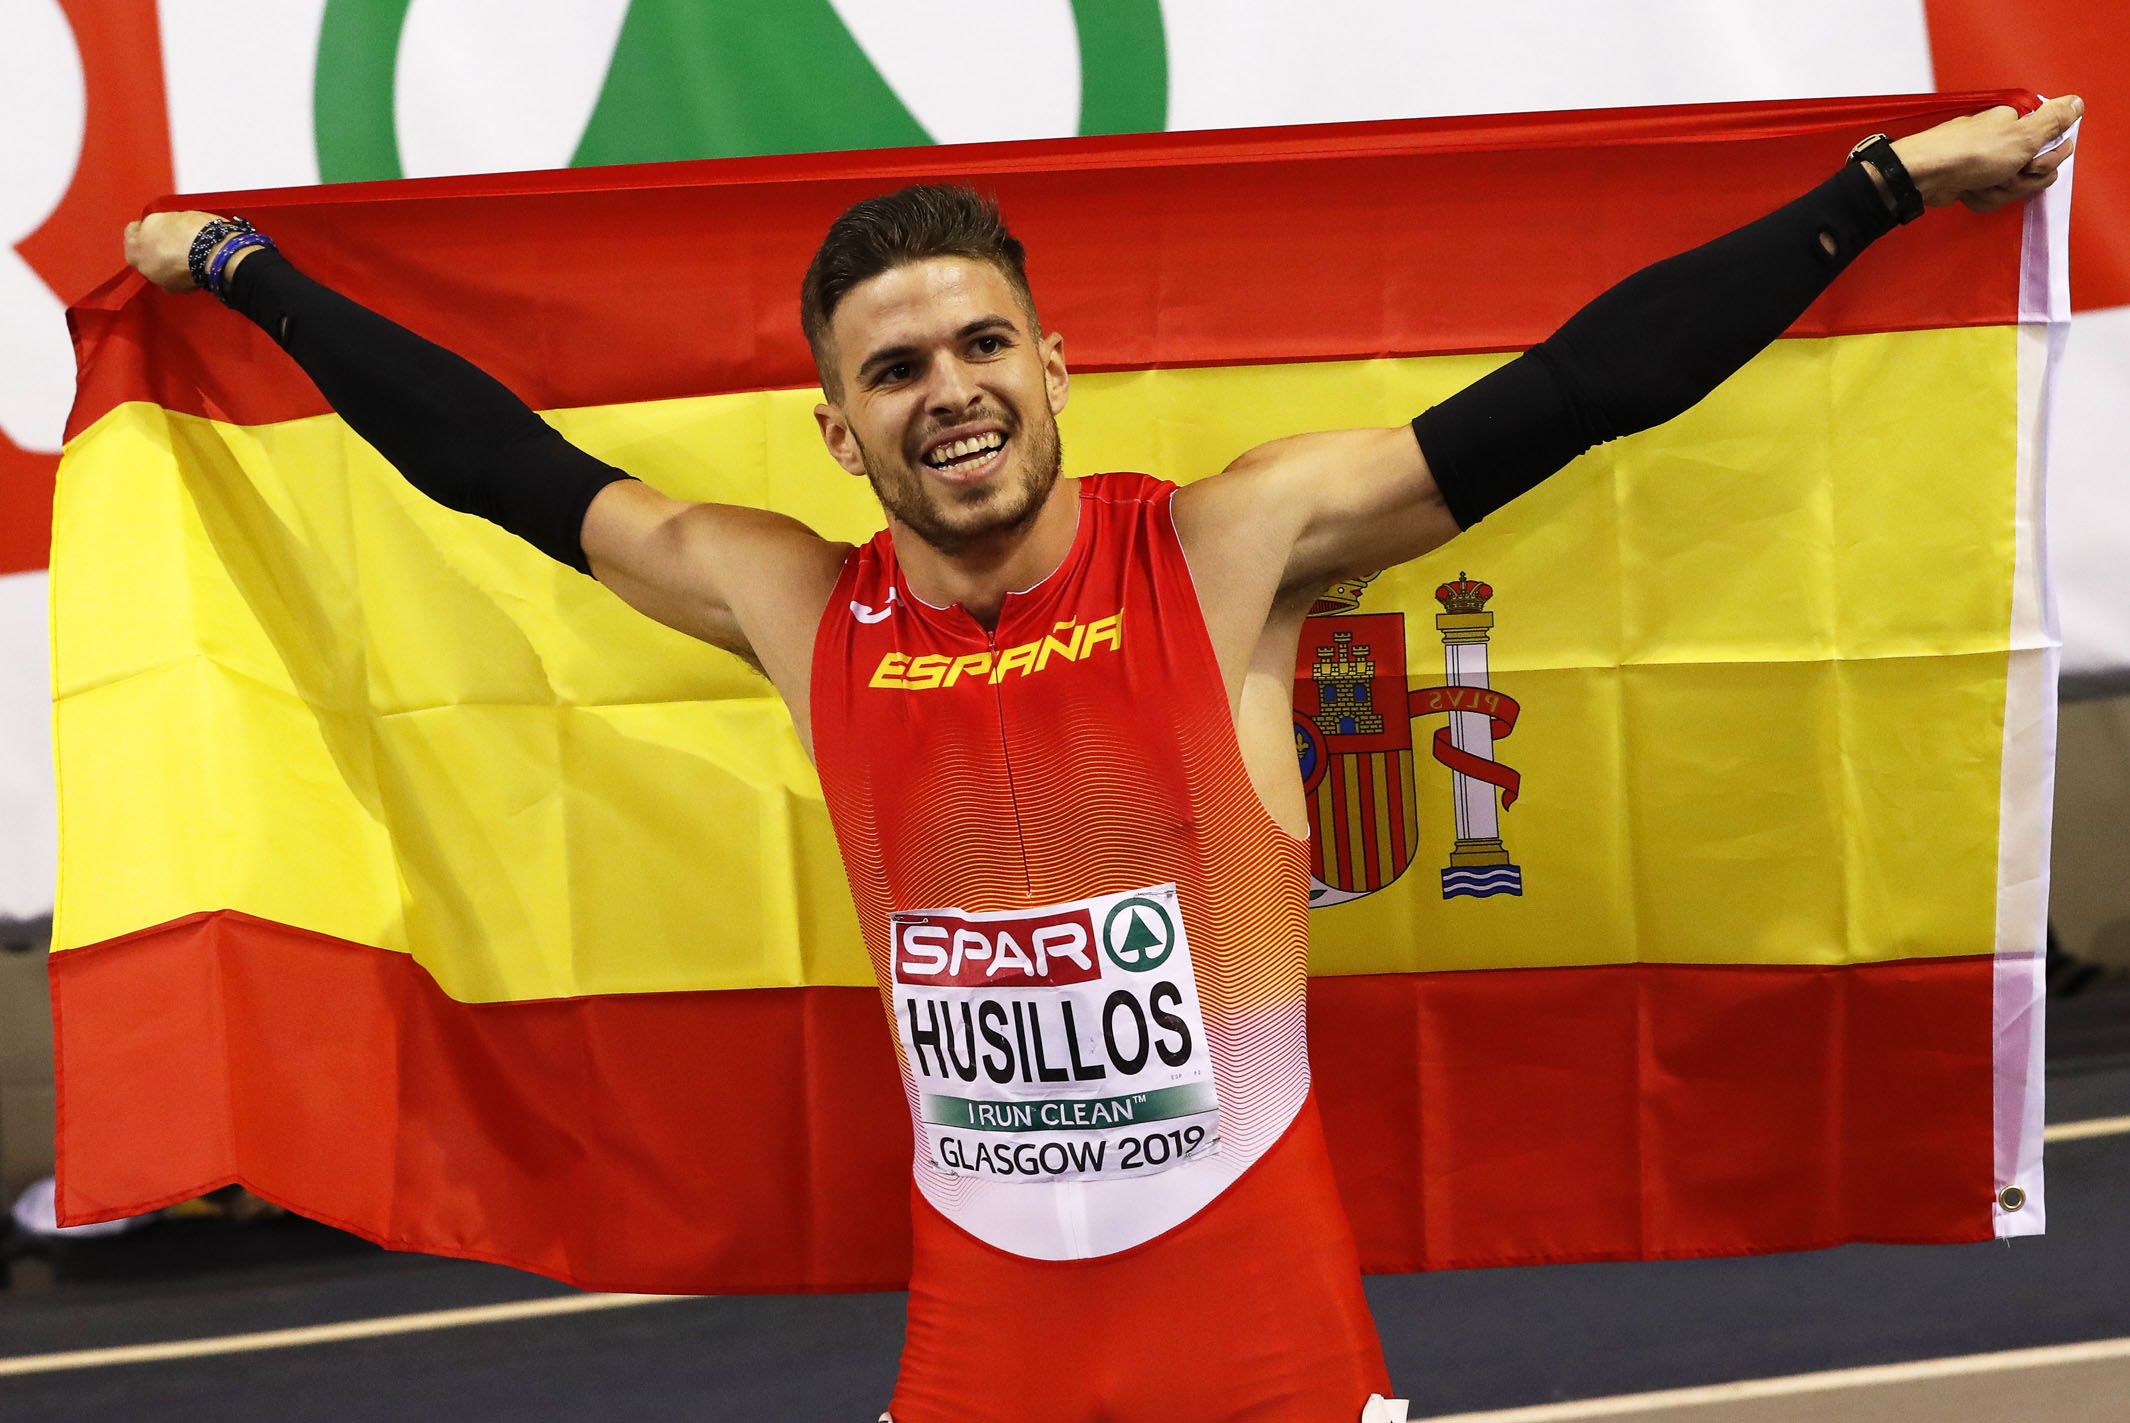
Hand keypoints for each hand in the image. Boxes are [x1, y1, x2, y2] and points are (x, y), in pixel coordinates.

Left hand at [123, 209, 256, 292]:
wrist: (215, 251)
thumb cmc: (190, 232)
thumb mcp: (163, 216)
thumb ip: (152, 224)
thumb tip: (155, 227)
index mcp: (133, 249)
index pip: (132, 232)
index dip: (146, 226)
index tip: (155, 225)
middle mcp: (144, 268)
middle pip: (146, 254)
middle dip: (156, 247)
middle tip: (172, 238)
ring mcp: (163, 281)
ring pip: (163, 269)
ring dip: (171, 262)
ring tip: (186, 249)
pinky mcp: (182, 289)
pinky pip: (180, 279)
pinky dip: (184, 272)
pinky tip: (193, 261)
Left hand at [1889, 95, 2081, 213]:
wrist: (1925, 176)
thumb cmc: (1970, 153)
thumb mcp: (2023, 134)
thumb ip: (2054, 119)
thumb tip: (2076, 102)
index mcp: (2020, 123)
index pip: (2055, 145)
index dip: (2047, 160)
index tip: (2032, 162)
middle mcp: (2006, 140)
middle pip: (2037, 170)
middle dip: (2022, 180)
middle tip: (2005, 174)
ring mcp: (1990, 162)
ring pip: (2014, 187)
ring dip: (2000, 191)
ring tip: (1982, 182)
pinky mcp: (1974, 181)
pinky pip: (1992, 197)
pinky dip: (1981, 197)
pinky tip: (1969, 190)